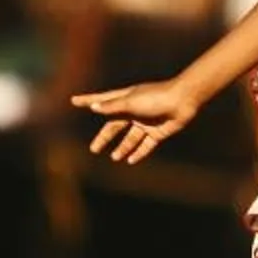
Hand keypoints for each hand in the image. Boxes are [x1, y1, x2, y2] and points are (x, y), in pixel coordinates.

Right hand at [71, 78, 201, 162]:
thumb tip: (93, 107)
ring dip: (123, 147)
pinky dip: (139, 152)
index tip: (74, 101)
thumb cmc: (156, 97)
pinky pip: (146, 145)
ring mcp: (146, 122)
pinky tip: (131, 160)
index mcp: (126, 99)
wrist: (183, 101)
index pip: (102, 101)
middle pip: (115, 126)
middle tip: (94, 149)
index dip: (88, 101)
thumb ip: (113, 106)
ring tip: (115, 157)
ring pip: (131, 138)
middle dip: (105, 137)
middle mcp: (134, 111)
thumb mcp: (131, 102)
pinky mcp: (157, 132)